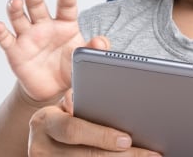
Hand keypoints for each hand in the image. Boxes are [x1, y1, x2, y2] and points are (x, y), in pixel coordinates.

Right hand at [0, 0, 84, 101]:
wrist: (52, 89)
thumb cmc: (70, 67)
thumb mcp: (85, 59)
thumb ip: (94, 49)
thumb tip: (101, 42)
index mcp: (65, 24)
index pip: (66, 6)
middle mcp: (44, 26)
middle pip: (37, 6)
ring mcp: (28, 36)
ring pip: (19, 18)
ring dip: (15, 9)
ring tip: (15, 2)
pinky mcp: (15, 50)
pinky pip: (6, 39)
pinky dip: (0, 32)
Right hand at [28, 67, 160, 155]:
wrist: (46, 145)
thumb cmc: (67, 114)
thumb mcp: (70, 101)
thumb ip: (86, 84)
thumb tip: (102, 47)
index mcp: (44, 120)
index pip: (73, 129)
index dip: (102, 135)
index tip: (127, 138)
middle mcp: (40, 146)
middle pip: (86, 156)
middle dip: (123, 156)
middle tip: (152, 154)